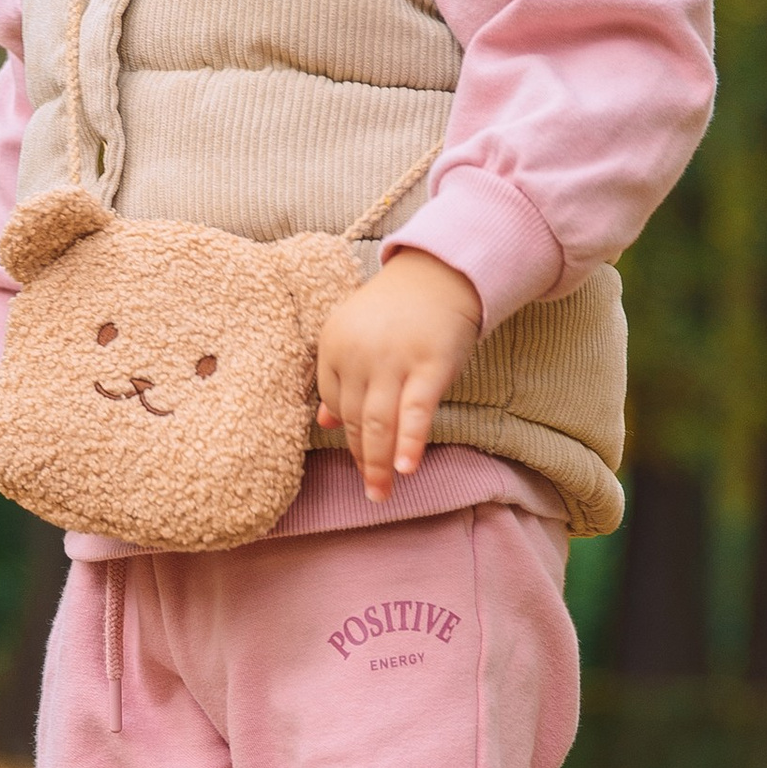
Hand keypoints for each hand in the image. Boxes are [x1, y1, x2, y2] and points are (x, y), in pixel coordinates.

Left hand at [314, 248, 481, 501]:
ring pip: (377, 423)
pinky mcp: (430, 366)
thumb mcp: (358, 336)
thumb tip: (324, 422)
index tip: (360, 457)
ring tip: (382, 494)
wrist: (442, 273)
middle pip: (354, 418)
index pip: (334, 403)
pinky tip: (405, 469)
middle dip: (362, 459)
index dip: (347, 434)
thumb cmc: (399, 310)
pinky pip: (415, 413)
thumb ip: (341, 377)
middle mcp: (357, 353)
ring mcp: (393, 359)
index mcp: (333, 344)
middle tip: (372, 491)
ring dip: (378, 464)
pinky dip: (409, 442)